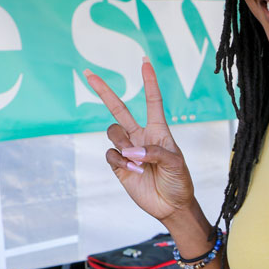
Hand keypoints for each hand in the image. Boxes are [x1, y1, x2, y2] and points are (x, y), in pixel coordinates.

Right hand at [84, 59, 194, 223]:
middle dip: (104, 91)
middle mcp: (141, 137)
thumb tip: (130, 150)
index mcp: (158, 131)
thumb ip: (155, 152)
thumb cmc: (179, 182)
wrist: (172, 206)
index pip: (152, 101)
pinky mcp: (119, 166)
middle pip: (118, 109)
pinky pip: (110, 154)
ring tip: (138, 163)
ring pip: (113, 133)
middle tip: (88, 74)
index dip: (149, 81)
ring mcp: (128, 150)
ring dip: (123, 145)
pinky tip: (134, 170)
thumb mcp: (176, 164)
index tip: (145, 62)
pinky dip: (120, 161)